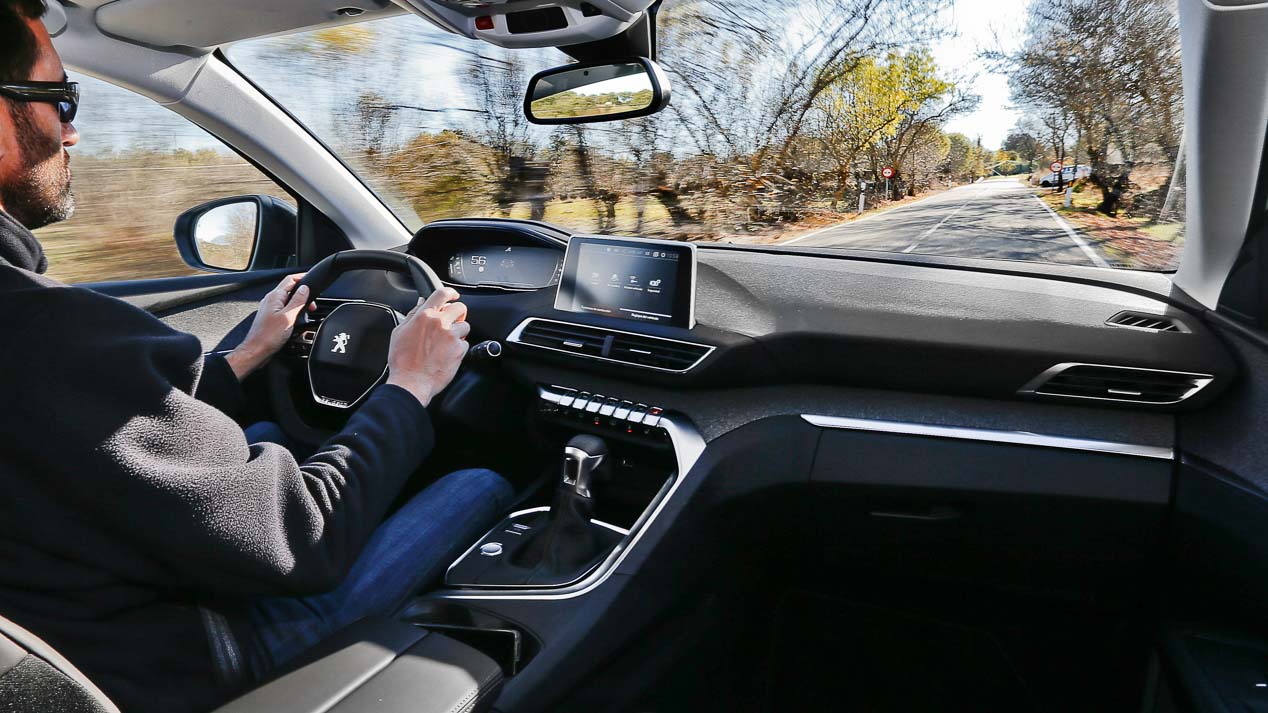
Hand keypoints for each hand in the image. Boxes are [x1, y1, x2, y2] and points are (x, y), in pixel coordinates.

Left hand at [225, 273, 313, 379]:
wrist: (256, 350)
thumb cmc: (268, 336)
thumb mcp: (288, 317)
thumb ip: (297, 301)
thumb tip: (305, 289)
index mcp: (274, 297)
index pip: (290, 279)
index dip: (302, 277)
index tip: (312, 279)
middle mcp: (270, 300)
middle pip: (290, 289)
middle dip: (303, 293)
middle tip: (313, 304)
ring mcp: (270, 308)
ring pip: (288, 299)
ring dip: (299, 302)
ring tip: (307, 311)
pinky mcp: (271, 317)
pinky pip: (285, 308)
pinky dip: (294, 310)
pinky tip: (298, 319)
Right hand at [386, 287, 470, 406]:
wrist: (411, 382)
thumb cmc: (403, 361)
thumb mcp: (400, 332)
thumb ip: (413, 315)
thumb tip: (422, 303)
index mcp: (424, 316)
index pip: (442, 294)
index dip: (450, 293)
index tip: (454, 296)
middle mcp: (439, 323)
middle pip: (460, 308)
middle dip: (458, 314)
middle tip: (453, 322)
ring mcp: (451, 336)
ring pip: (465, 325)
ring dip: (459, 332)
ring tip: (448, 343)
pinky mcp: (459, 349)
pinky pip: (465, 343)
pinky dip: (459, 348)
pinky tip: (448, 355)